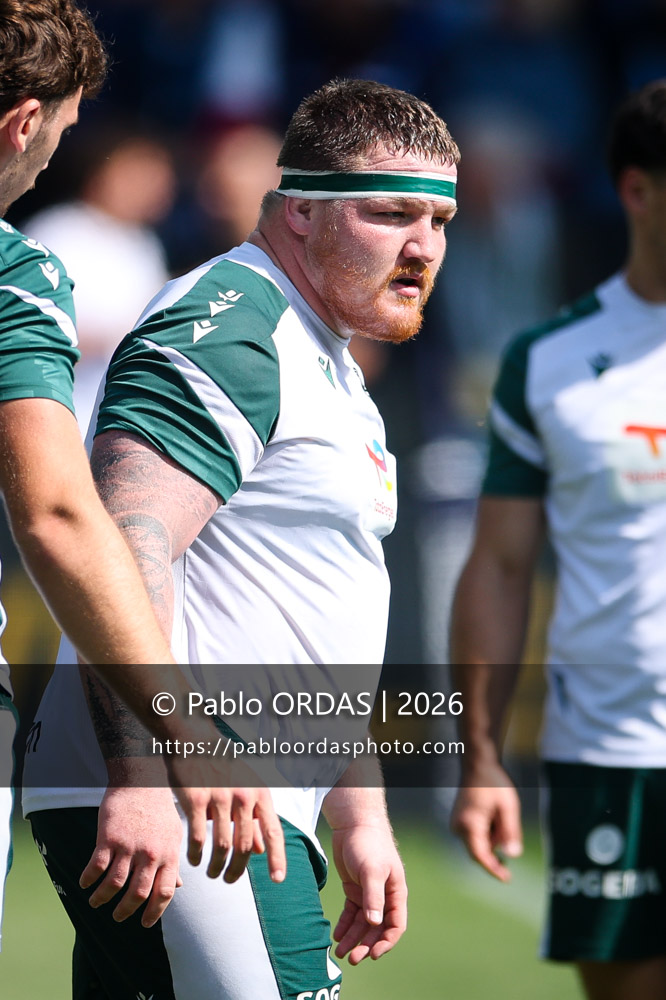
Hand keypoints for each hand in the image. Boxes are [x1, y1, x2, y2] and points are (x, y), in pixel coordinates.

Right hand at [80, 785, 182, 927]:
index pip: (164, 893)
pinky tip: (84, 883)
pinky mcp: (109, 838)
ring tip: (95, 903)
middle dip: (125, 911)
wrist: (141, 781)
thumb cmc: (159, 809)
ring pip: (113, 885)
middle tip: (118, 917)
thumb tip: (178, 887)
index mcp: (168, 854)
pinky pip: (96, 867)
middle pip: (138, 894)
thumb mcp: (173, 835)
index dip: (155, 912)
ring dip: (102, 899)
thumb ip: (173, 862)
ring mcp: (129, 846)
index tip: (145, 923)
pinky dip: (88, 880)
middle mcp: (150, 854)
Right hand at [165, 755, 285, 883]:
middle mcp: (243, 796)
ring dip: (216, 866)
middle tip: (229, 880)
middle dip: (237, 869)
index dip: (277, 858)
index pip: (273, 831)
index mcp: (260, 793)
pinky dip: (196, 854)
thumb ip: (254, 819)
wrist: (195, 740)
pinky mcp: (195, 799)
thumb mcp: (247, 788)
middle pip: (244, 845)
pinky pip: (197, 837)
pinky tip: (194, 860)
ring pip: (221, 845)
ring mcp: (219, 797)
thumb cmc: (224, 767)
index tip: (278, 880)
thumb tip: (261, 851)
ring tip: (212, 873)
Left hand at [330, 822, 406, 964]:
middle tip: (351, 959)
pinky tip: (336, 935)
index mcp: (396, 893)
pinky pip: (351, 913)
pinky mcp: (355, 888)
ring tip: (339, 952)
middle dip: (365, 945)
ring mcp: (369, 893)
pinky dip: (345, 925)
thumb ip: (374, 897)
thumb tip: (375, 924)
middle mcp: (384, 896)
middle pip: (377, 929)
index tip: (372, 955)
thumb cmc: (368, 844)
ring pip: (363, 923)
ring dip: (353, 938)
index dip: (385, 942)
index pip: (396, 925)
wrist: (353, 824)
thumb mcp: (371, 870)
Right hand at [450, 768, 522, 881]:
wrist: (477, 764)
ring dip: (494, 835)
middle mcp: (458, 827)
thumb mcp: (509, 807)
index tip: (507, 879)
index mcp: (469, 825)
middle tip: (506, 821)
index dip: (493, 869)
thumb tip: (513, 856)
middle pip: (481, 849)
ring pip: (480, 842)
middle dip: (497, 844)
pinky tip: (492, 812)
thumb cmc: (493, 783)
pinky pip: (476, 835)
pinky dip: (488, 830)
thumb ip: (511, 832)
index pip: (480, 856)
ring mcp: (457, 824)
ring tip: (498, 811)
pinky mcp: (459, 822)